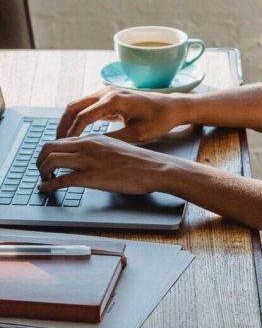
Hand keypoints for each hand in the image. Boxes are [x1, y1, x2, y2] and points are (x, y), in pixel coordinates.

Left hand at [37, 134, 173, 195]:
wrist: (156, 169)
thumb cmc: (141, 162)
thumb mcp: (116, 148)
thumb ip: (98, 151)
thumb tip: (87, 159)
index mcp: (93, 139)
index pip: (60, 140)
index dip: (48, 152)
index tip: (47, 162)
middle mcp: (87, 146)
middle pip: (49, 148)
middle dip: (39, 160)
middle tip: (40, 171)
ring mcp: (89, 161)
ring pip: (51, 161)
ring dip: (42, 172)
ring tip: (43, 180)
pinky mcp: (92, 177)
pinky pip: (62, 179)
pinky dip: (49, 185)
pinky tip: (46, 189)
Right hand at [56, 87, 190, 141]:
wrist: (172, 107)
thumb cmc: (160, 120)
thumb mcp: (138, 134)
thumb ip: (114, 139)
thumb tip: (92, 147)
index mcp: (114, 100)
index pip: (83, 115)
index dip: (72, 132)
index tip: (65, 146)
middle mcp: (107, 93)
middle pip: (74, 106)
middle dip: (63, 124)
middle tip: (57, 142)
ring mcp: (107, 93)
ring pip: (78, 105)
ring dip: (69, 120)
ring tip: (63, 139)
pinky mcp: (110, 98)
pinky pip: (88, 107)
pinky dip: (79, 118)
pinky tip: (76, 133)